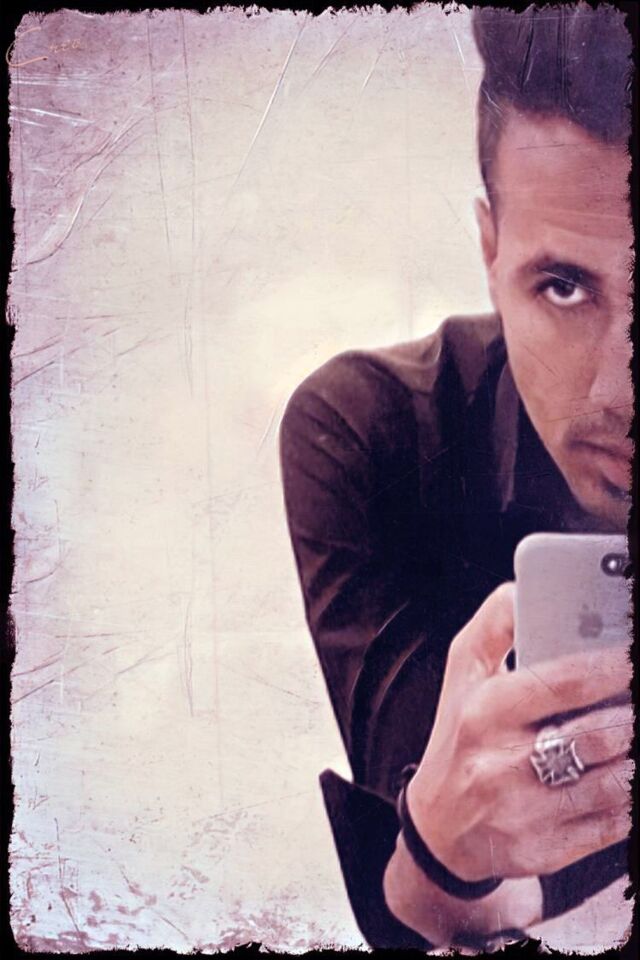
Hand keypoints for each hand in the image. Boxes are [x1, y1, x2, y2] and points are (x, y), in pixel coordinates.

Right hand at [408, 583, 631, 882]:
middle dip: (633, 716)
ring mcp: (525, 813)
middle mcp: (502, 764)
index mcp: (483, 711)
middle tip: (637, 701)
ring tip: (633, 732)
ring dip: (636, 757)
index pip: (561, 682)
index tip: (633, 655)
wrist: (440, 828)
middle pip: (596, 736)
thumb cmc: (460, 734)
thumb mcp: (462, 671)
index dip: (612, 667)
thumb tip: (525, 588)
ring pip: (613, 783)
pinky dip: (632, 799)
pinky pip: (612, 824)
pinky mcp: (545, 851)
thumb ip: (495, 622)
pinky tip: (628, 773)